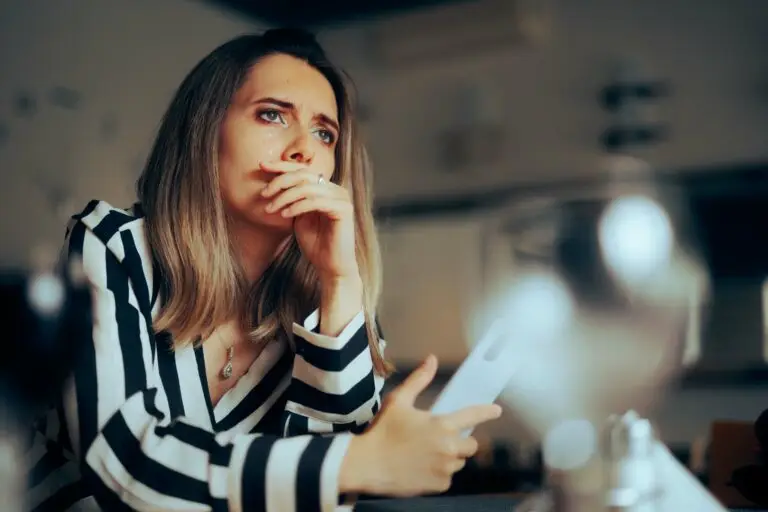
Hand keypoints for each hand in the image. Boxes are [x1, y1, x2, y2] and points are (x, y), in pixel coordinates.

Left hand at [260, 161, 358, 281]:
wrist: (330, 266)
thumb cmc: (315, 243)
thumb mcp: (298, 216)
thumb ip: (292, 199)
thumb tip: (273, 182)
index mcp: (325, 188)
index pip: (302, 170)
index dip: (281, 166)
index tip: (261, 166)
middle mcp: (335, 189)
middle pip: (304, 175)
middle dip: (280, 182)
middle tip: (264, 194)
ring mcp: (341, 198)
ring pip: (307, 188)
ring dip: (285, 197)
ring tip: (271, 208)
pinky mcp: (344, 209)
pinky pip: (315, 201)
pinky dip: (297, 207)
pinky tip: (285, 214)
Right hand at [339, 355, 502, 496]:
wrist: (368, 464)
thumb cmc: (383, 431)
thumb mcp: (399, 400)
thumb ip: (419, 380)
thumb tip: (431, 359)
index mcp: (442, 424)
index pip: (473, 416)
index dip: (487, 412)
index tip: (496, 411)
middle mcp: (449, 447)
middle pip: (471, 445)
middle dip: (461, 441)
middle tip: (441, 438)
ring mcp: (445, 468)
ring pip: (459, 461)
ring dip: (449, 457)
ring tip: (426, 453)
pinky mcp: (439, 484)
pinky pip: (447, 477)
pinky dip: (439, 473)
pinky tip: (421, 467)